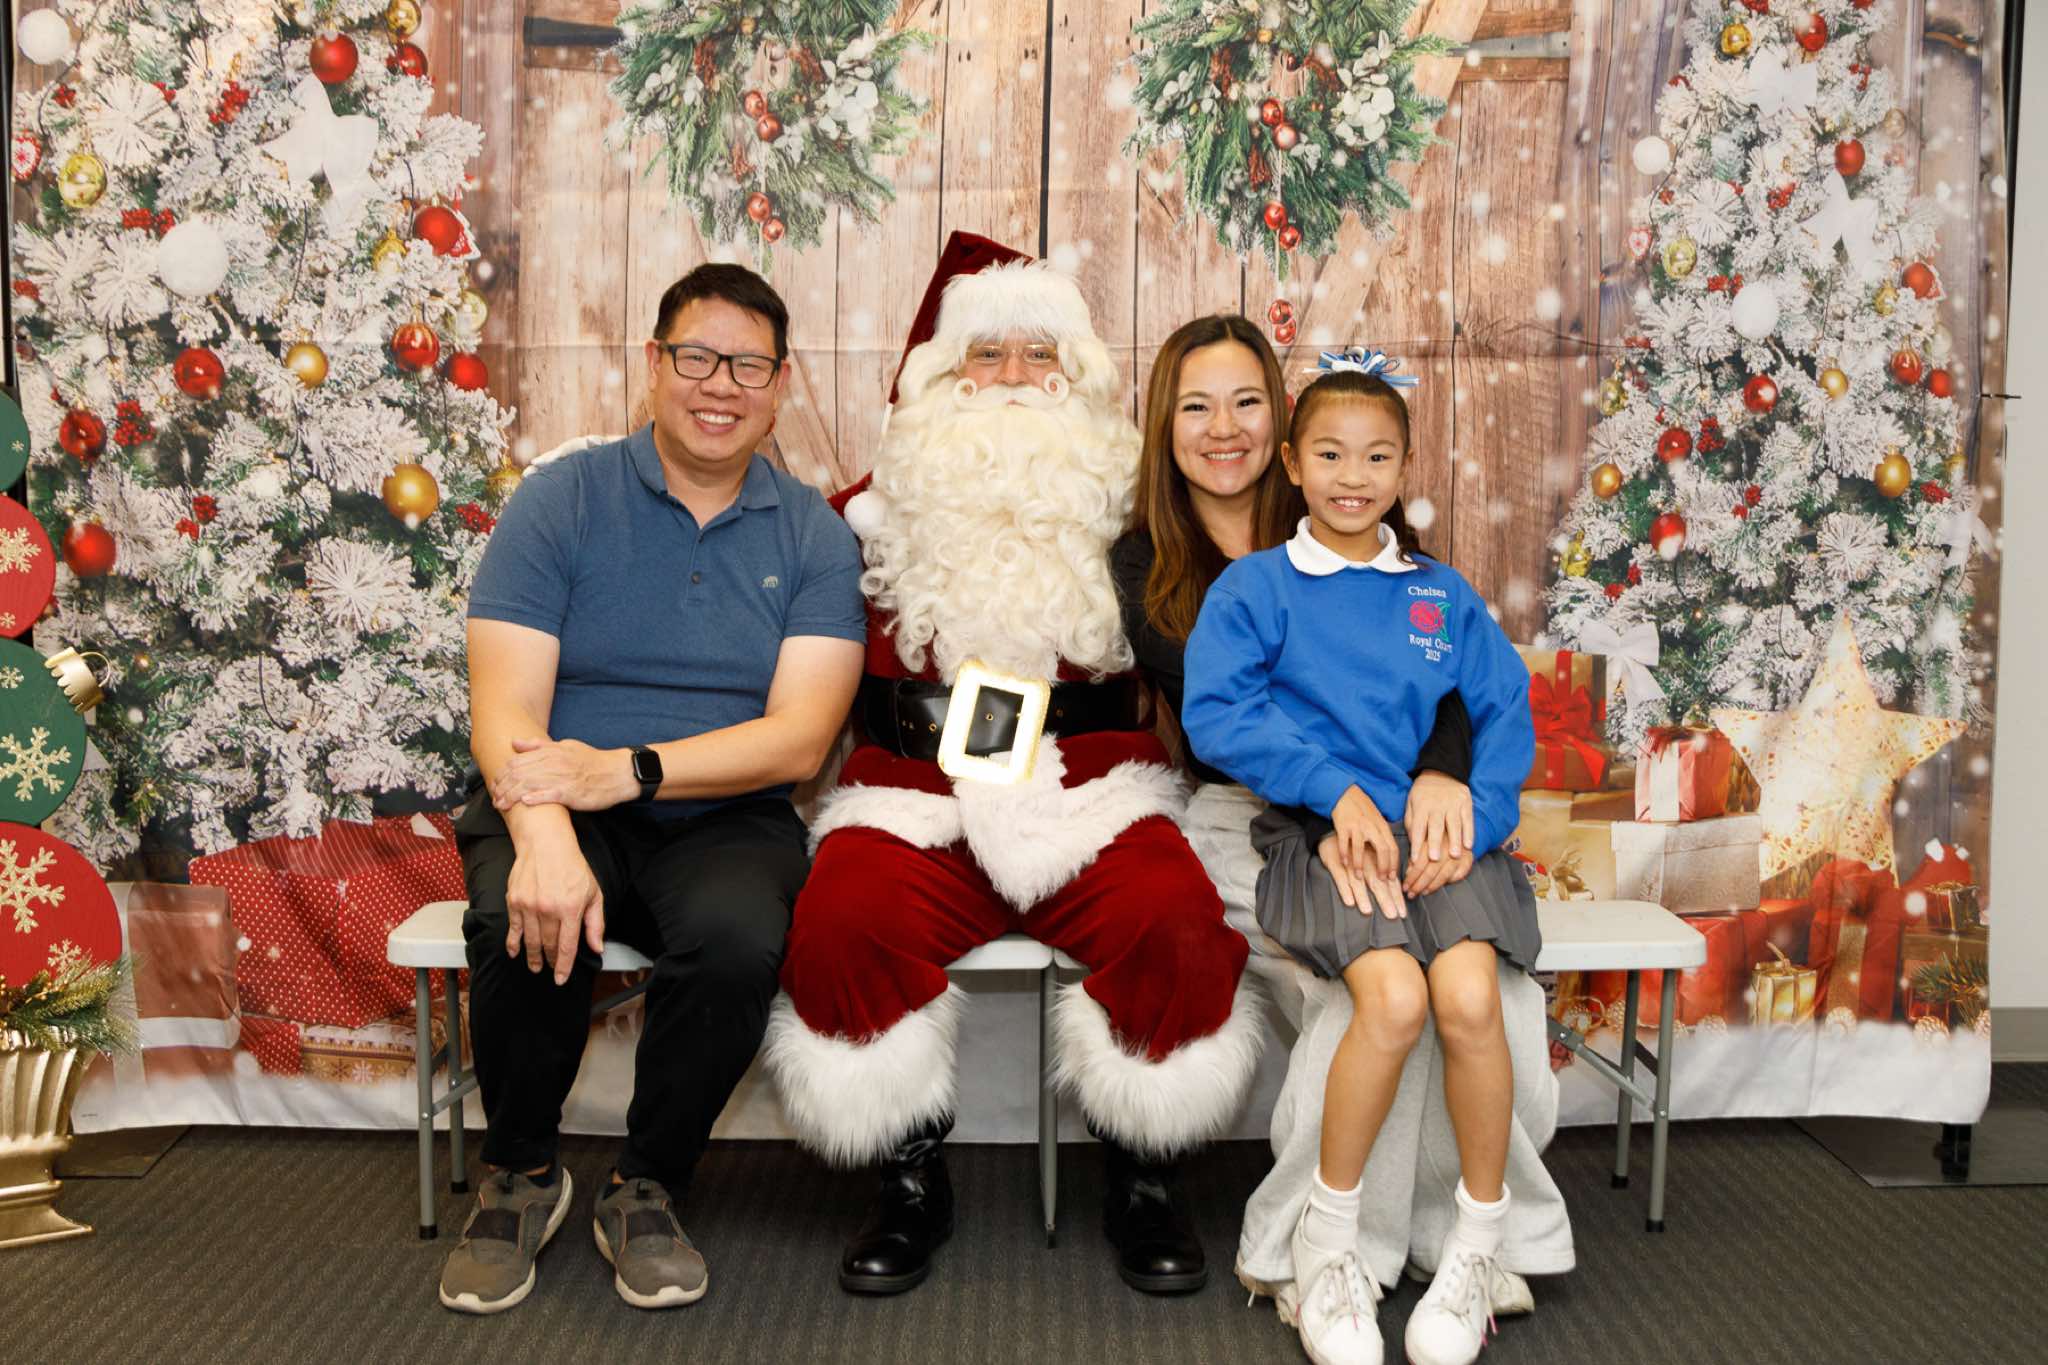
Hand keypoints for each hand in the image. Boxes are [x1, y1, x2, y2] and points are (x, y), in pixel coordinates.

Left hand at [491, 737, 636, 810]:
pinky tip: (525, 802)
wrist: (617, 772)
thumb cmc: (592, 761)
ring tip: (501, 805)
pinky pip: (551, 794)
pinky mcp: (573, 793)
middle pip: (520, 774)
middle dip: (503, 787)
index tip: (495, 784)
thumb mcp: (565, 746)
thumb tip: (515, 743)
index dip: (502, 773)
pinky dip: (537, 798)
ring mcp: (564, 778)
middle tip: (494, 798)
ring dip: (513, 796)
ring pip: (531, 784)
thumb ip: (539, 746)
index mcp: (552, 751)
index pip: (518, 761)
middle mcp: (555, 763)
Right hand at [503, 834, 605, 984]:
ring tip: (535, 966)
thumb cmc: (572, 867)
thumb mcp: (593, 893)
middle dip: (549, 961)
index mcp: (571, 909)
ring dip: (532, 957)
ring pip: (531, 941)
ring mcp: (529, 906)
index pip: (566, 946)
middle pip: (548, 945)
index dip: (563, 966)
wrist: (545, 844)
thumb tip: (596, 947)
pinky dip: (514, 943)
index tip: (560, 979)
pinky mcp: (514, 901)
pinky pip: (513, 929)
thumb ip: (595, 922)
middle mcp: (549, 909)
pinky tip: (515, 952)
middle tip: (548, 969)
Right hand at [1329, 787, 1405, 919]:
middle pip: (1382, 849)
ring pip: (1361, 848)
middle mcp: (1371, 826)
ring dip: (1360, 865)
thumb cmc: (1361, 807)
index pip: (1392, 847)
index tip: (1392, 878)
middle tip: (1382, 881)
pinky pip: (1344, 843)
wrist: (1344, 791)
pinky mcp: (1343, 825)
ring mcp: (1357, 826)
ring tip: (1359, 877)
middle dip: (1383, 867)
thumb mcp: (1377, 819)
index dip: (1393, 864)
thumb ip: (1382, 835)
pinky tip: (1344, 864)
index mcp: (1382, 826)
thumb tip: (1390, 854)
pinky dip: (1344, 854)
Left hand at [1402, 769, 1473, 896]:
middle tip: (1435, 859)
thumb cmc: (1423, 793)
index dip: (1416, 843)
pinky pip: (1468, 820)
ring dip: (1454, 841)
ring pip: (1454, 824)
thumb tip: (1413, 842)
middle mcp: (1437, 806)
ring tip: (1454, 856)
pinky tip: (1469, 845)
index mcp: (1421, 806)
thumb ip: (1411, 822)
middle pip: (1436, 826)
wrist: (1442, 770)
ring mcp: (1453, 804)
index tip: (1415, 859)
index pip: (1418, 827)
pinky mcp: (1465, 803)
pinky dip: (1469, 833)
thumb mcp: (1411, 802)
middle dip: (1435, 843)